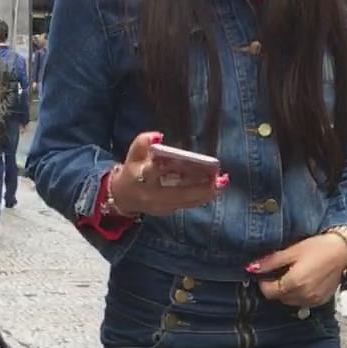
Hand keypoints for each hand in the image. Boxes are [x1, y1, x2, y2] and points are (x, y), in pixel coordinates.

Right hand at [107, 132, 227, 219]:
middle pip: (178, 193)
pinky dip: (202, 197)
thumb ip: (143, 142)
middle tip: (219, 178)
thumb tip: (158, 136)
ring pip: (185, 201)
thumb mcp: (134, 153)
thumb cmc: (133, 169)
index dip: (168, 166)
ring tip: (222, 183)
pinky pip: (187, 205)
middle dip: (200, 187)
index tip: (185, 161)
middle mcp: (150, 195)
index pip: (153, 171)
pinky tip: (215, 189)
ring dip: (205, 193)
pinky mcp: (167, 211)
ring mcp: (159, 206)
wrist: (124, 196)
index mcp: (139, 178)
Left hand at [248, 234, 346, 309]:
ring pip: (290, 302)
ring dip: (287, 293)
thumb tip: (251, 268)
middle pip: (279, 298)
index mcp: (294, 283)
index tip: (266, 273)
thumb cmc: (318, 247)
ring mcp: (313, 300)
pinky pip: (303, 303)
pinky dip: (299, 295)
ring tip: (293, 277)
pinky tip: (304, 282)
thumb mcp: (292, 251)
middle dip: (276, 287)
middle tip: (281, 272)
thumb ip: (271, 262)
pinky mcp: (321, 301)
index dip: (264, 283)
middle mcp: (303, 295)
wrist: (343, 251)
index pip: (269, 292)